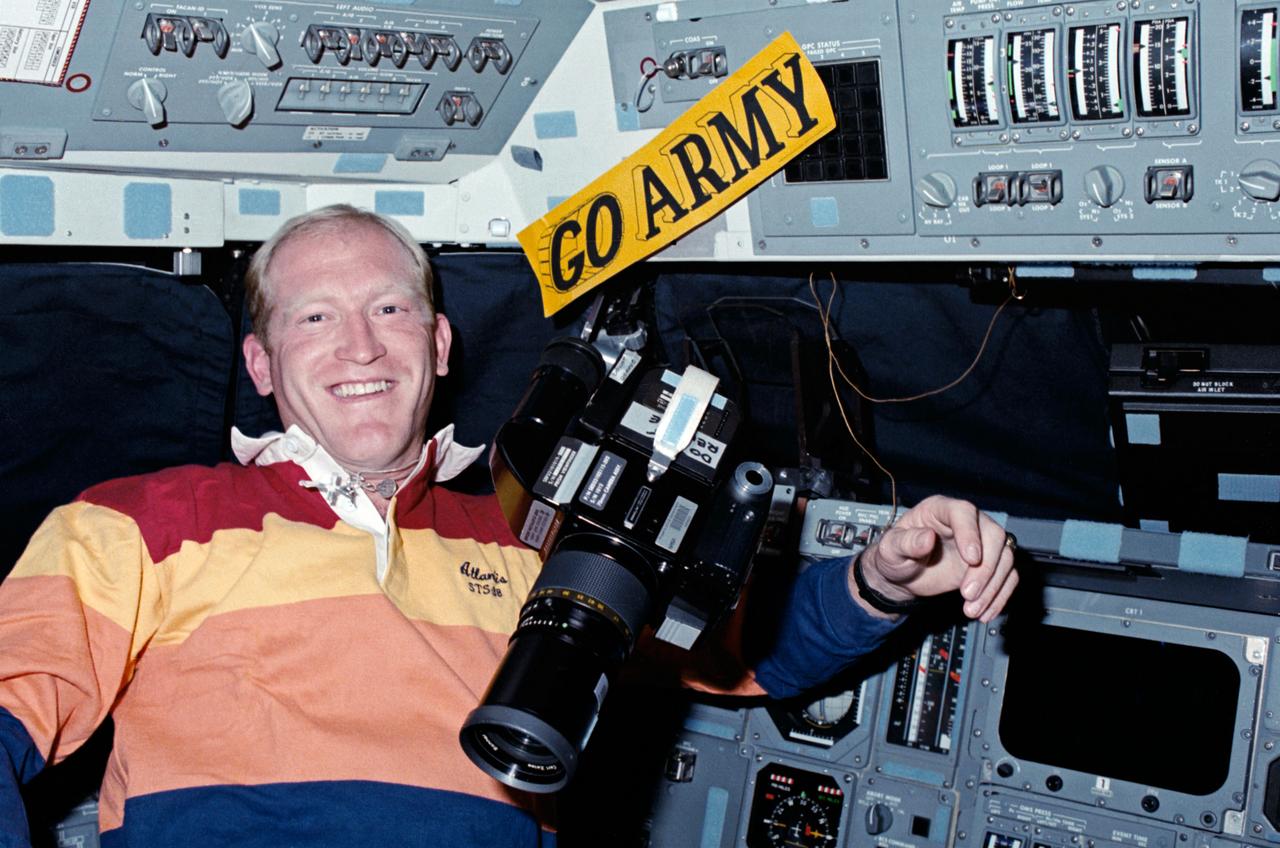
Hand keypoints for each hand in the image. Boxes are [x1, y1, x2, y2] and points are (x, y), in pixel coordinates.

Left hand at [850, 495, 1018, 621]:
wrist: (902, 576)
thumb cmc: (895, 555)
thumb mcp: (890, 549)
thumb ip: (906, 543)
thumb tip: (927, 538)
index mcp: (939, 510)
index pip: (964, 512)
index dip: (971, 533)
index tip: (971, 559)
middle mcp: (965, 523)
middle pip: (993, 535)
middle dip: (985, 568)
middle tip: (967, 594)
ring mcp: (980, 543)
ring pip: (1004, 558)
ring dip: (993, 587)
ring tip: (971, 609)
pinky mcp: (988, 565)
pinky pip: (1007, 576)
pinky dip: (1000, 596)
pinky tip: (985, 612)